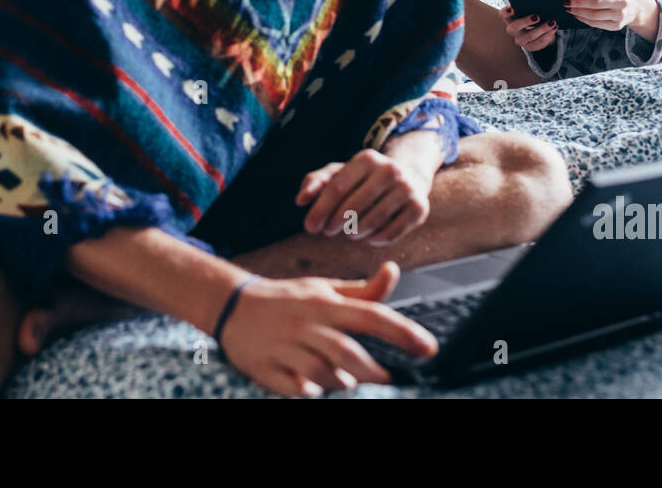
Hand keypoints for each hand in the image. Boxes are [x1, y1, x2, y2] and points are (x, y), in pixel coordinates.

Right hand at [218, 262, 437, 395]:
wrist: (233, 305)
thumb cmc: (289, 299)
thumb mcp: (324, 289)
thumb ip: (363, 291)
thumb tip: (393, 270)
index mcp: (325, 304)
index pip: (372, 316)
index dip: (403, 332)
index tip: (428, 348)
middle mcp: (306, 324)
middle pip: (348, 353)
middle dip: (372, 371)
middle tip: (387, 377)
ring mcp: (284, 347)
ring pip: (323, 375)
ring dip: (340, 382)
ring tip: (346, 381)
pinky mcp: (265, 368)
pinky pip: (295, 389)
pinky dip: (309, 391)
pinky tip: (314, 387)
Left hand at [297, 148, 435, 245]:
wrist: (409, 176)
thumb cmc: (364, 178)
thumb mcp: (340, 173)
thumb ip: (316, 182)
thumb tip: (300, 200)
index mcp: (367, 158)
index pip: (337, 188)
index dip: (320, 211)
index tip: (310, 227)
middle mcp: (390, 170)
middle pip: (352, 208)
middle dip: (334, 224)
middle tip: (328, 231)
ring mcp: (407, 190)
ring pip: (370, 223)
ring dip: (353, 233)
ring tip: (349, 232)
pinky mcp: (419, 209)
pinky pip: (389, 235)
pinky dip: (373, 240)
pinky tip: (367, 236)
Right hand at [499, 3, 556, 50]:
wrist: (537, 28)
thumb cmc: (531, 16)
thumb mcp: (528, 10)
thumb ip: (529, 6)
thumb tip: (540, 1)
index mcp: (510, 18)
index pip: (503, 14)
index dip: (506, 12)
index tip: (513, 8)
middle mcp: (513, 29)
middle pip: (514, 27)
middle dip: (525, 21)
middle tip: (537, 16)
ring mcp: (520, 39)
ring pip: (529, 36)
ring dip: (542, 29)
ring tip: (552, 23)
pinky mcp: (529, 46)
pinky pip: (538, 44)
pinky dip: (547, 37)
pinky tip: (553, 30)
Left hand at [564, 0, 655, 34]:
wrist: (634, 7)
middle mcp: (621, 2)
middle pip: (596, 3)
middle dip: (578, 2)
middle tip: (566, 1)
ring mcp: (619, 15)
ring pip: (595, 15)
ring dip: (578, 12)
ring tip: (569, 8)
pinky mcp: (616, 25)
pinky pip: (596, 24)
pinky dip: (583, 19)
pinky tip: (576, 14)